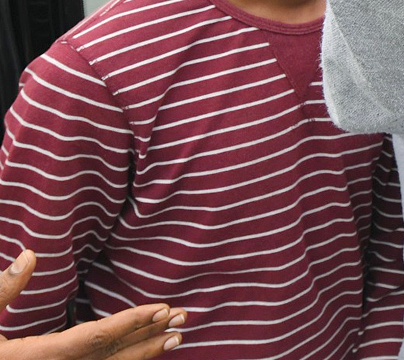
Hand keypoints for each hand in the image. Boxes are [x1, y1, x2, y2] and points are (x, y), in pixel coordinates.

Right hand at [1, 250, 183, 358]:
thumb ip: (2, 291)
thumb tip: (31, 255)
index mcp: (31, 358)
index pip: (92, 340)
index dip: (128, 324)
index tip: (160, 308)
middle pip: (108, 359)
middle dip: (148, 338)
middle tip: (185, 317)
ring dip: (142, 354)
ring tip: (176, 335)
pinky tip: (143, 352)